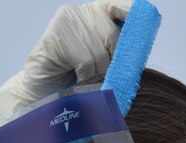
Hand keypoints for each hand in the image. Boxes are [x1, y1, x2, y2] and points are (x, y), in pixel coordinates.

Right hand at [0, 0, 132, 130]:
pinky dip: (85, 76)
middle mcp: (83, 12)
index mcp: (97, 13)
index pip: (118, 5)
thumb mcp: (101, 59)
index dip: (130, 12)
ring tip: (88, 81)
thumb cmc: (74, 76)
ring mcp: (67, 21)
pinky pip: (84, 60)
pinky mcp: (55, 35)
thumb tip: (136, 53)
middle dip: (113, 62)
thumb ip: (116, 50)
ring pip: (98, 52)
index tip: (142, 20)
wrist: (43, 91)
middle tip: (105, 76)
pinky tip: (78, 79)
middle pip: (112, 36)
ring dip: (97, 73)